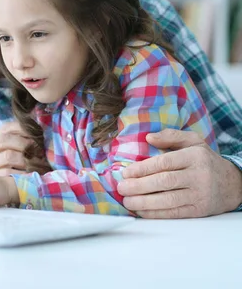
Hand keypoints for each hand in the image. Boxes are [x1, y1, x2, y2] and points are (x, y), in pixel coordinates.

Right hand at [0, 122, 45, 175]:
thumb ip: (23, 142)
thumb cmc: (13, 170)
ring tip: (38, 163)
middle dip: (24, 144)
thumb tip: (40, 133)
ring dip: (26, 159)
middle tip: (39, 151)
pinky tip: (31, 175)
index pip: (6, 128)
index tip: (38, 135)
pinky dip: (23, 173)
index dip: (23, 129)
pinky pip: (9, 172)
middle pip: (4, 140)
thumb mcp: (14, 154)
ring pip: (8, 156)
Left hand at [118, 129, 241, 218]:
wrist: (233, 184)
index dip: (142, 169)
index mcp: (194, 156)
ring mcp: (199, 194)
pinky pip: (174, 213)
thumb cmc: (205, 161)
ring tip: (126, 201)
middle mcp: (198, 175)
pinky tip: (141, 211)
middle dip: (139, 186)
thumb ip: (171, 136)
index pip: (164, 163)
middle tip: (121, 188)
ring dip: (144, 202)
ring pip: (168, 200)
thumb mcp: (193, 142)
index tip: (126, 173)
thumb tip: (148, 138)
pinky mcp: (199, 210)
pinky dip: (155, 214)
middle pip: (164, 182)